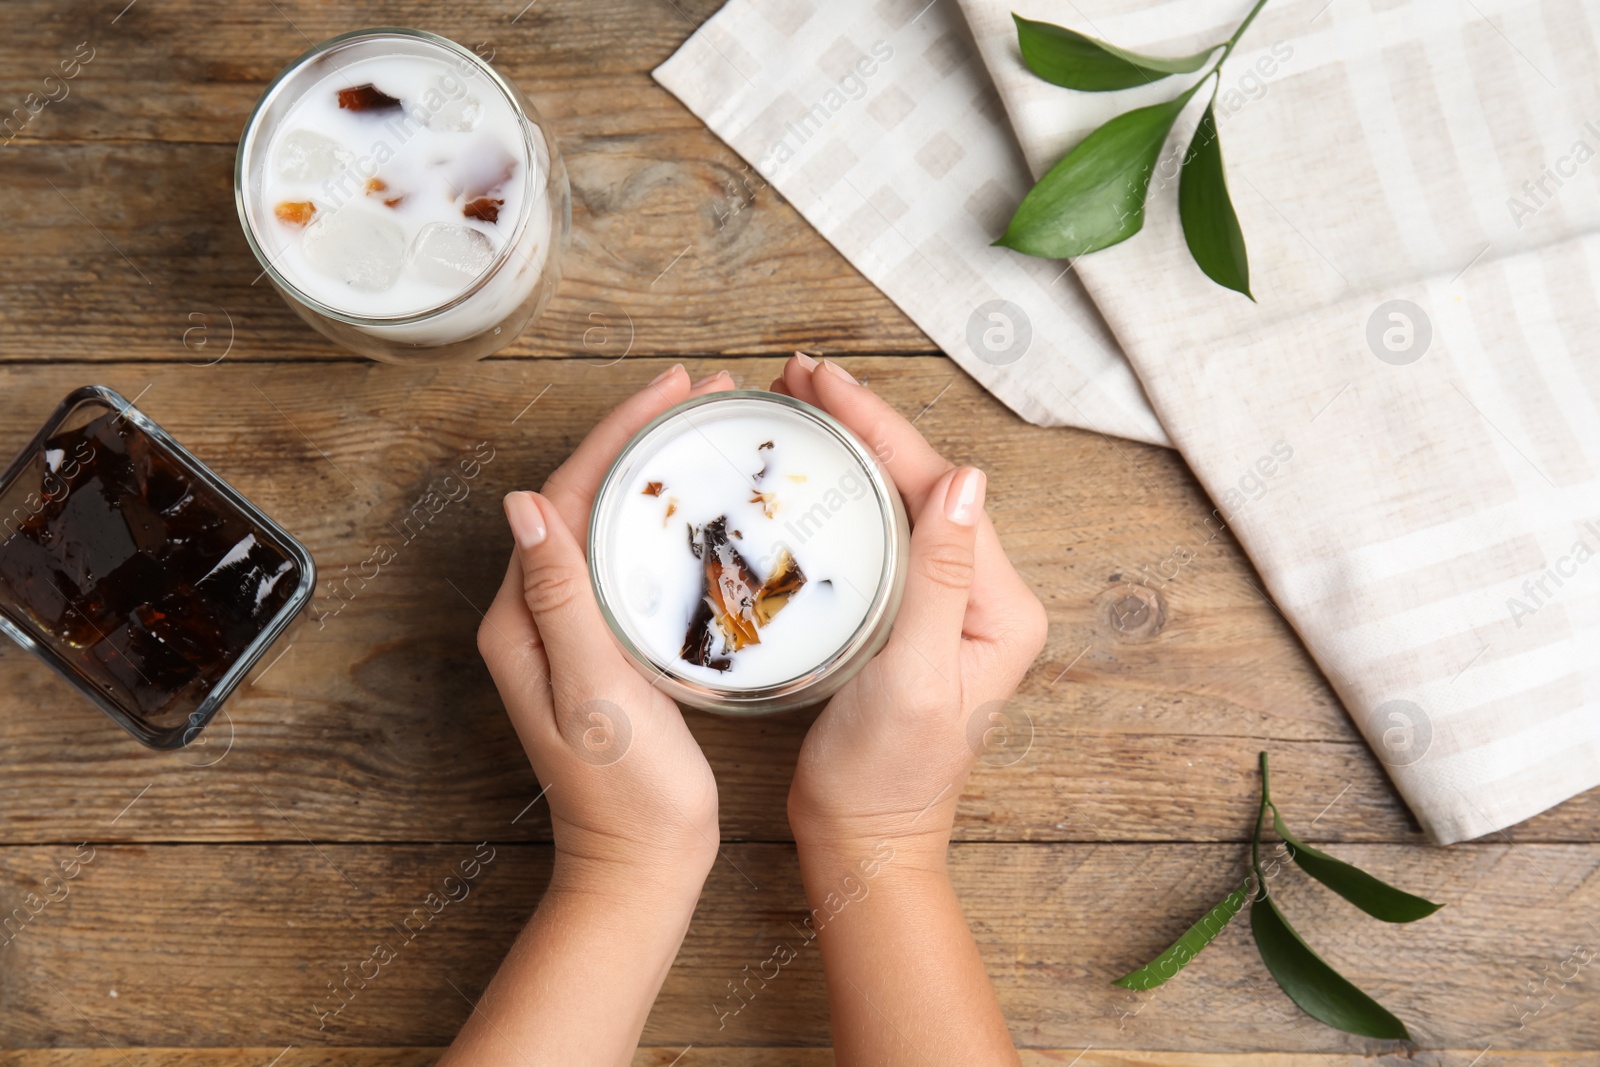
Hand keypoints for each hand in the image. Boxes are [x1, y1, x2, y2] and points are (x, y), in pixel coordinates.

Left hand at [477, 365, 735, 893]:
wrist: (641, 863)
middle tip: (700, 392)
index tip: (670, 392)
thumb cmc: (624, 791)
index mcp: (524, 618)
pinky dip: (663, 521)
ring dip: (652, 471)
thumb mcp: (594, 690)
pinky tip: (701, 510)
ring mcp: (573, 631)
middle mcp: (539, 615)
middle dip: (639, 436)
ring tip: (704, 430)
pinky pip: (630, 561)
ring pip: (610, 523)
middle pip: (585, 497)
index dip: (617, 434)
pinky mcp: (608, 647)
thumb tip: (525, 502)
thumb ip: (560, 599)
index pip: (563, 495)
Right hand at [776, 354, 1048, 867]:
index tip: (823, 381)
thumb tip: (966, 478)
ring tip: (800, 407)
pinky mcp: (908, 620)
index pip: (940, 489)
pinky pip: (881, 538)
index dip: (880, 427)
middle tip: (798, 377)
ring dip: (853, 452)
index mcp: (1000, 605)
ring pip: (900, 504)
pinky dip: (845, 497)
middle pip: (923, 484)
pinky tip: (811, 477)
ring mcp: (945, 606)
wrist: (864, 840)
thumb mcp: (915, 676)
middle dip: (863, 424)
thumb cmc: (888, 775)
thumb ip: (941, 578)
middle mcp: (983, 596)